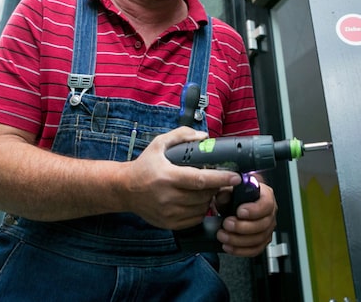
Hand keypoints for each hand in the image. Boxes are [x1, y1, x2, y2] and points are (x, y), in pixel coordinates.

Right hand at [121, 127, 241, 229]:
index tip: (236, 176)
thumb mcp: (158, 144)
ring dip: (209, 198)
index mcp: (167, 177)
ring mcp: (168, 213)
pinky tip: (197, 200)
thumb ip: (181, 136)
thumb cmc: (144, 166)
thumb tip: (204, 137)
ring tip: (206, 189)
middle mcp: (168, 197)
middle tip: (220, 179)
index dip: (221, 178)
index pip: (200, 180)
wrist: (124, 189)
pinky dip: (201, 210)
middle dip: (217, 187)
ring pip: (202, 208)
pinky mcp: (169, 223)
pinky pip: (194, 219)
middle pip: (204, 195)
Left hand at [217, 181, 277, 256]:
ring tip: (223, 236)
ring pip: (259, 239)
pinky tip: (229, 246)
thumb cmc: (235, 196)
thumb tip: (224, 196)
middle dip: (242, 227)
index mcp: (266, 196)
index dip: (254, 210)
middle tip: (227, 224)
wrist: (233, 207)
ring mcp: (267, 228)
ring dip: (239, 240)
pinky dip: (241, 250)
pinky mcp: (262, 241)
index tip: (239, 212)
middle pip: (263, 224)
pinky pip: (255, 250)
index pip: (266, 203)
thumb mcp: (229, 189)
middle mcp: (269, 213)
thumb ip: (226, 192)